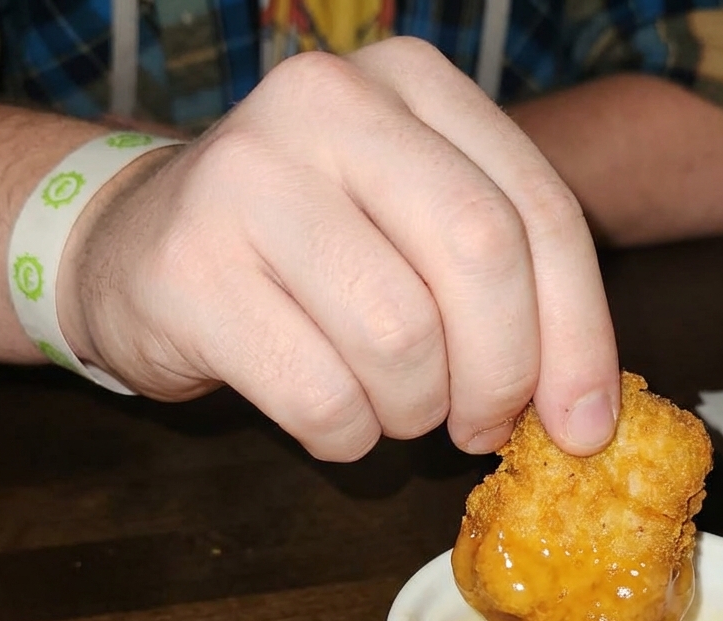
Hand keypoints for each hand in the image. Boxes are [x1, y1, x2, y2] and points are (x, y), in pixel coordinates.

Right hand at [61, 37, 619, 460]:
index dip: (579, 336)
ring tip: (391, 406)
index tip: (582, 425)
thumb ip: (506, 290)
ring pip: (400, 339)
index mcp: (412, 83)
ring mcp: (246, 178)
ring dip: (413, 411)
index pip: (541, 212)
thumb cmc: (309, 251)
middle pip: (481, 257)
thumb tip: (583, 415)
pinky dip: (346, 436)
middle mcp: (328, 103)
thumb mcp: (416, 232)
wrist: (139, 243)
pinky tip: (333, 419)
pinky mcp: (188, 270)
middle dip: (501, 376)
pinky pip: (321, 397)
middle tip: (481, 427)